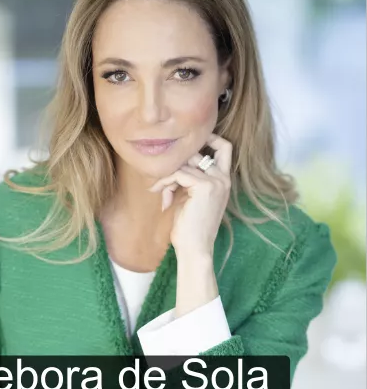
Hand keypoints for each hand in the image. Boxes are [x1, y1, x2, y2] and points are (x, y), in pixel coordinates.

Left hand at [151, 133, 230, 258]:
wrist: (195, 249)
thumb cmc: (190, 229)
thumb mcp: (190, 199)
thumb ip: (188, 180)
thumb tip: (175, 167)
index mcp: (224, 180)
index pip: (224, 148)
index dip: (210, 140)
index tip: (188, 148)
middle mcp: (223, 178)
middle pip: (199, 154)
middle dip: (178, 166)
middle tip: (166, 185)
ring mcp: (215, 181)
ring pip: (186, 164)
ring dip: (169, 179)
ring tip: (164, 197)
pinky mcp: (204, 186)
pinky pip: (179, 174)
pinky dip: (166, 183)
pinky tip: (164, 201)